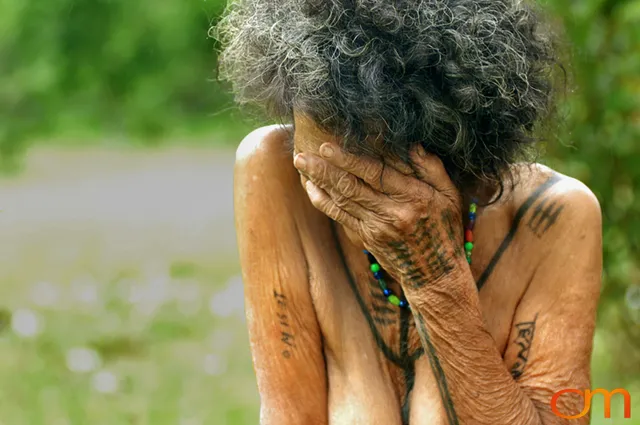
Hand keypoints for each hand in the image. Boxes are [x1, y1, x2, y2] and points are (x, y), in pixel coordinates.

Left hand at [293, 143, 466, 287]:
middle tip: (301, 154)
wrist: (435, 274)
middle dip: (324, 169)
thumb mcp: (449, 195)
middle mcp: (393, 213)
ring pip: (341, 201)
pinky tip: (310, 187)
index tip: (327, 147)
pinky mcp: (366, 238)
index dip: (349, 160)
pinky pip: (340, 216)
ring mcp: (377, 228)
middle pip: (351, 187)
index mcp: (414, 198)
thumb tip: (411, 143)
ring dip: (318, 181)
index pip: (376, 174)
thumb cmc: (443, 228)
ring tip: (301, 164)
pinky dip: (323, 201)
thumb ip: (431, 168)